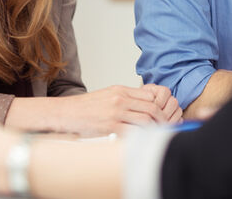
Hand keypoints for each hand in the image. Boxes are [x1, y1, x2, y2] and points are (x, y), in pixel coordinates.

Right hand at [48, 85, 175, 136]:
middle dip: (162, 119)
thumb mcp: (107, 94)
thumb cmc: (86, 107)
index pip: (150, 96)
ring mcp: (115, 113)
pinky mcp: (110, 127)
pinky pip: (133, 133)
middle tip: (165, 128)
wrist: (66, 113)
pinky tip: (143, 141)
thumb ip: (125, 98)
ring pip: (146, 120)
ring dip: (154, 129)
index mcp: (120, 90)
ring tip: (156, 135)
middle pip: (151, 108)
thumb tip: (144, 104)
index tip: (163, 115)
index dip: (160, 107)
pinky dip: (141, 137)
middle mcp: (120, 100)